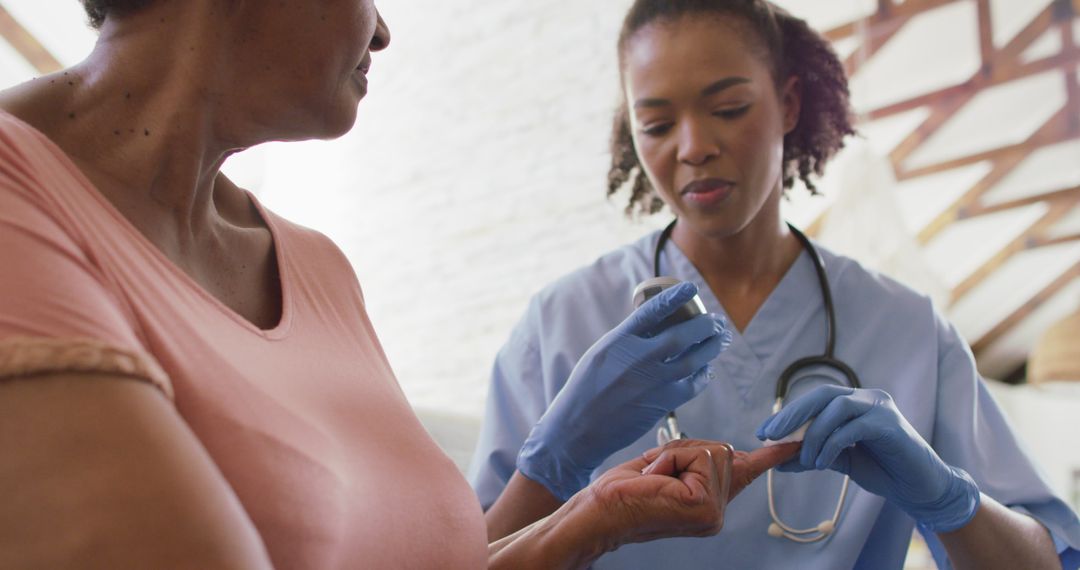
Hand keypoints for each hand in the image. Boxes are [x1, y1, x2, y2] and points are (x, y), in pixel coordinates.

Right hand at [517, 283, 731, 500]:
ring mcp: (651, 383)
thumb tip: (659, 326)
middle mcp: (637, 359)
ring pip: (694, 360)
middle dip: (706, 325)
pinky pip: (692, 385)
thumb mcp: (601, 353)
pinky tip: (706, 369)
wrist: (577, 429)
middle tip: (717, 321)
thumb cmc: (587, 388)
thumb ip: (628, 340)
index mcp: (618, 341)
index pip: (651, 311)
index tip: (690, 288)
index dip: (674, 297)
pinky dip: (703, 375)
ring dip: (712, 347)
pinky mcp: (661, 404)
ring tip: (721, 339)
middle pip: (682, 335)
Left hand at [585, 440, 798, 548]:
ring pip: (712, 450)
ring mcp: (714, 512)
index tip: (799, 445)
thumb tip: (726, 452)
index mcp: (711, 503)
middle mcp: (718, 511)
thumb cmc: (624, 492)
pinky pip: (700, 456)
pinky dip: (674, 459)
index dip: (776, 456)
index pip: (749, 473)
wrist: (601, 513)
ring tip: (657, 479)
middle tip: (659, 473)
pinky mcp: (706, 505)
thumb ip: (699, 461)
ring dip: (678, 454)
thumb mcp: (666, 467)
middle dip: (686, 448)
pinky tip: (659, 483)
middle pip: (722, 450)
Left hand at [756, 385, 979, 531]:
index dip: (787, 413)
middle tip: (771, 436)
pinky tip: (822, 463)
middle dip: (792, 415)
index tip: (764, 433)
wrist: (920, 489)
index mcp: (853, 402)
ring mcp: (880, 408)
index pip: (814, 399)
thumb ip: (812, 456)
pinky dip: (831, 444)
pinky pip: (852, 428)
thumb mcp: (839, 461)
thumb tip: (778, 460)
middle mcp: (867, 397)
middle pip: (821, 395)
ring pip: (835, 408)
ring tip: (807, 460)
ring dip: (813, 434)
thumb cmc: (882, 470)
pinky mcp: (890, 424)